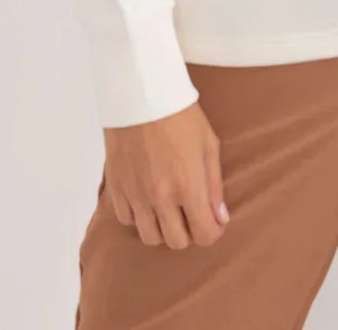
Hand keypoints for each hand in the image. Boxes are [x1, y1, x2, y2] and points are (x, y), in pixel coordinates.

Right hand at [102, 99, 230, 248]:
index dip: (213, 232)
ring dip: (163, 228)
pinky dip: (139, 216)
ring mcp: (136, 194)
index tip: (213, 222)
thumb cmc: (181, 115)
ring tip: (169, 208)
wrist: (142, 94)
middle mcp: (161, 197)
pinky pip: (127, 220)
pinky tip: (147, 199)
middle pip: (177, 242)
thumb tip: (220, 217)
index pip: (204, 235)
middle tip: (191, 213)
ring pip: (150, 237)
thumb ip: (215, 185)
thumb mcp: (209, 144)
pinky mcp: (116, 187)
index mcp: (189, 186)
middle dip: (189, 232)